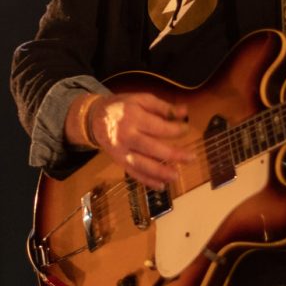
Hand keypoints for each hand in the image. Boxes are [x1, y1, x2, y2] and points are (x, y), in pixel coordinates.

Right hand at [71, 92, 192, 188]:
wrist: (94, 118)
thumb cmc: (121, 107)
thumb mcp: (140, 99)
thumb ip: (163, 107)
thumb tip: (185, 112)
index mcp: (133, 117)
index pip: (158, 127)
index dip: (175, 130)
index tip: (186, 129)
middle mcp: (126, 136)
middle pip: (152, 148)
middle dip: (173, 154)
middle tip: (191, 158)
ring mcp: (121, 151)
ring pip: (141, 164)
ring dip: (160, 172)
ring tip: (176, 176)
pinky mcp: (119, 161)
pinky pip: (133, 173)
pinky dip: (146, 181)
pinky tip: (160, 186)